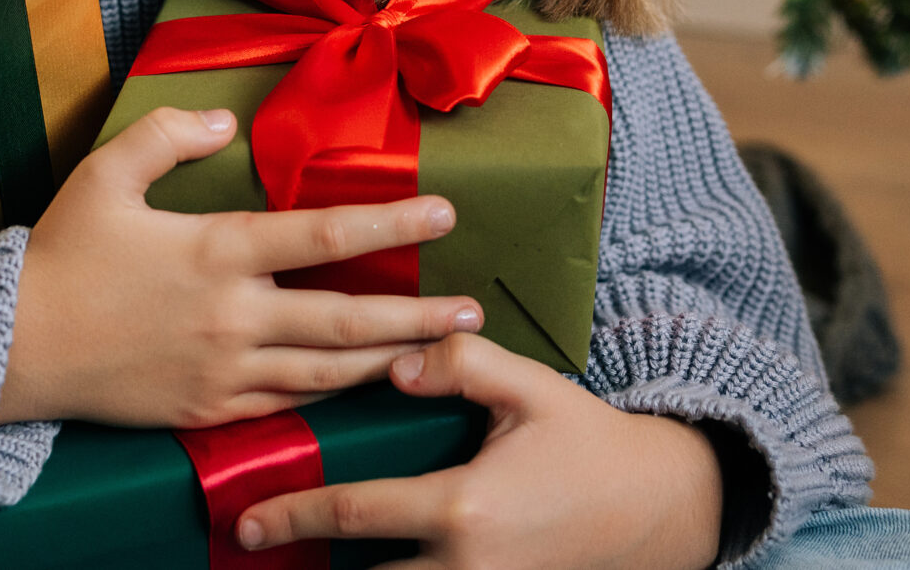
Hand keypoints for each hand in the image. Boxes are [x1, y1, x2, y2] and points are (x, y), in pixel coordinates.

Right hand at [0, 106, 483, 427]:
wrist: (15, 346)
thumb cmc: (59, 256)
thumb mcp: (105, 174)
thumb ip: (171, 134)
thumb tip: (227, 119)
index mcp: (217, 253)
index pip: (324, 237)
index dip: (391, 224)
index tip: (444, 212)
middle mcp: (233, 317)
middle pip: (347, 321)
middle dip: (418, 317)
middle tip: (471, 313)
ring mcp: (223, 371)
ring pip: (327, 374)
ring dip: (388, 362)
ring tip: (437, 355)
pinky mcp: (207, 411)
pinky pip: (285, 407)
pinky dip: (330, 396)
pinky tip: (358, 385)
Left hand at [236, 333, 723, 569]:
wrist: (662, 510)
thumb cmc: (592, 446)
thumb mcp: (532, 390)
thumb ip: (463, 364)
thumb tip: (396, 360)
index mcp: (463, 509)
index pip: (356, 515)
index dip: (295, 517)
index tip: (247, 524)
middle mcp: (467, 567)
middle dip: (310, 567)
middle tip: (261, 544)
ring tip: (302, 561)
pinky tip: (373, 562)